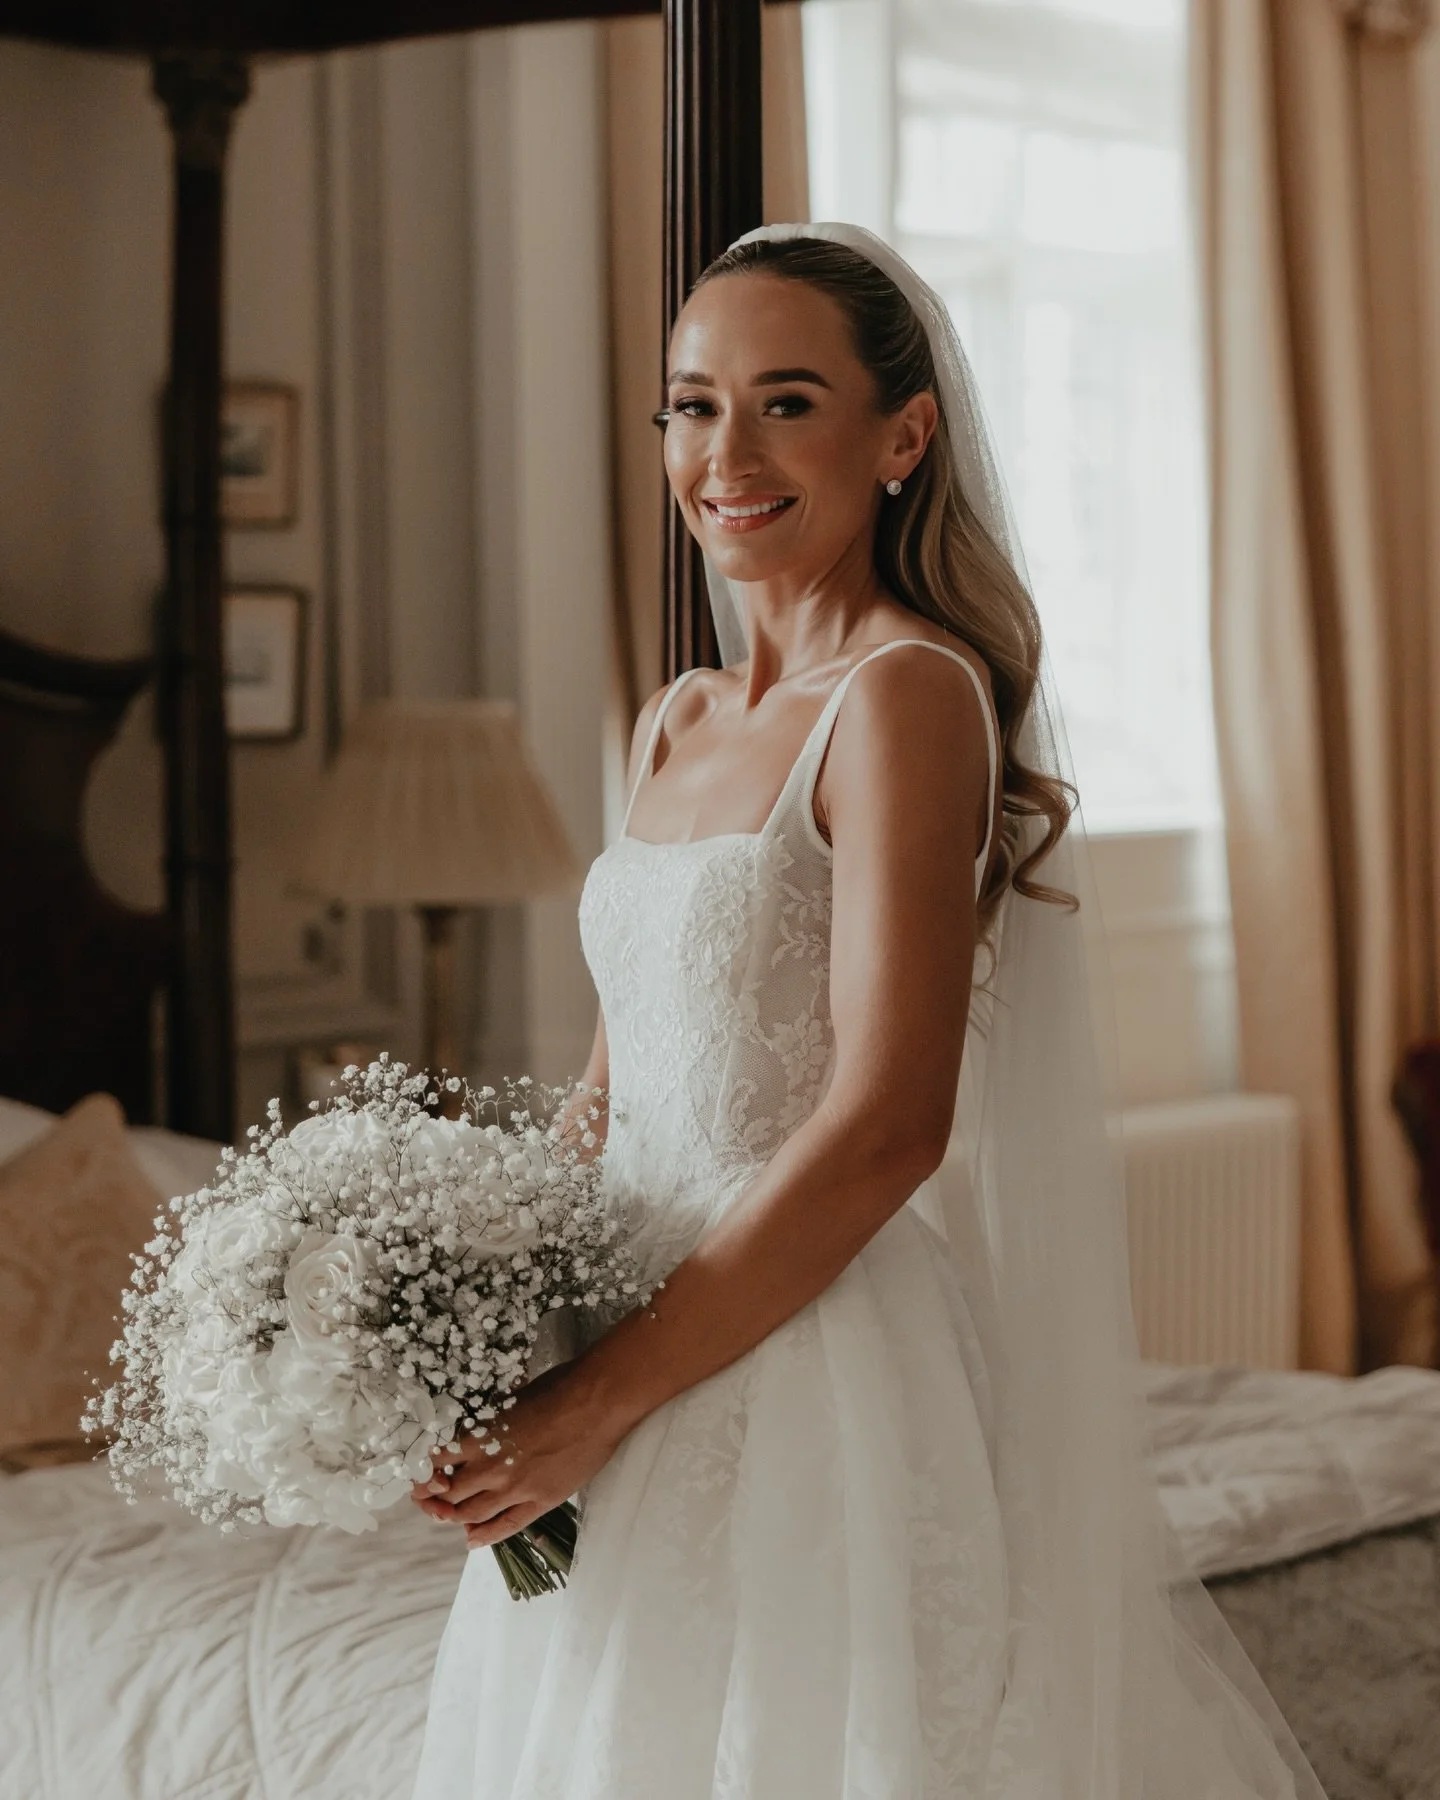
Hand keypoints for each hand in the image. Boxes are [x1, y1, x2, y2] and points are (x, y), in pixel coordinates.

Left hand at [409, 1362, 624, 1550]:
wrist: (597, 1401)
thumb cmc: (557, 1388)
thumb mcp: (510, 1400)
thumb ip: (490, 1423)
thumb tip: (478, 1432)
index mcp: (481, 1437)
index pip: (436, 1464)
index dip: (423, 1474)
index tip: (420, 1476)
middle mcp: (491, 1467)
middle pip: (448, 1495)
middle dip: (434, 1500)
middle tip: (431, 1500)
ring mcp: (515, 1489)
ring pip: (470, 1515)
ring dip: (454, 1518)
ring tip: (449, 1517)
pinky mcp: (540, 1501)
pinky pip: (505, 1527)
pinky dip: (484, 1536)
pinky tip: (472, 1539)